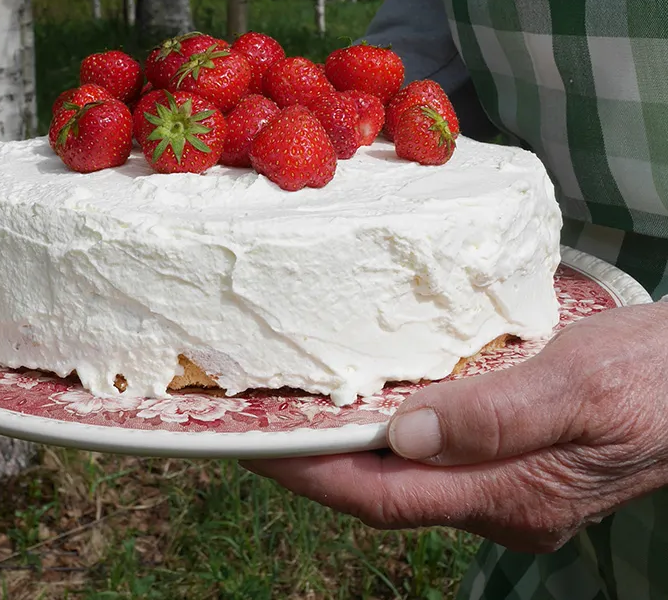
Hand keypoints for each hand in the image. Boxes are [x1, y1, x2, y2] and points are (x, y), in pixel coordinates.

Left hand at [243, 302, 667, 551]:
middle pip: (384, 491)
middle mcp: (504, 502)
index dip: (309, 475)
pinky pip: (436, 451)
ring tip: (297, 400)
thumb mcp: (581, 386)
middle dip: (314, 461)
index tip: (251, 444)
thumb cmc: (654, 377)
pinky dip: (392, 425)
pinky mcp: (519, 457)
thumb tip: (405, 434)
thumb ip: (497, 417)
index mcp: (515, 495)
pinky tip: (373, 389)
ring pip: (407, 473)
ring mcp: (512, 484)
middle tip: (255, 414)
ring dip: (349, 442)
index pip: (383, 497)